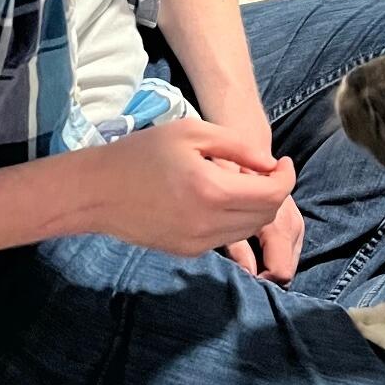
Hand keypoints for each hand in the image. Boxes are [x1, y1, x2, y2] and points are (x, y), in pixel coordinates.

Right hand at [93, 120, 294, 258]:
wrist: (97, 191)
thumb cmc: (142, 152)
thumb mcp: (192, 132)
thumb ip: (238, 146)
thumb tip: (270, 164)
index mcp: (213, 190)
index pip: (274, 194)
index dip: (286, 177)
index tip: (281, 162)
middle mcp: (210, 223)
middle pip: (266, 215)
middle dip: (275, 192)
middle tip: (267, 171)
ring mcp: (199, 243)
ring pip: (249, 230)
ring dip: (258, 208)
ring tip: (246, 184)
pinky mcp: (188, 252)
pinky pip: (226, 237)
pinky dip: (235, 219)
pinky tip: (219, 200)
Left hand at [226, 193, 305, 283]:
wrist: (248, 156)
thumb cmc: (231, 188)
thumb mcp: (227, 220)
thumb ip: (239, 252)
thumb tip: (248, 276)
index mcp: (280, 227)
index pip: (282, 272)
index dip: (262, 281)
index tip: (244, 279)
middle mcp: (294, 226)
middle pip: (288, 270)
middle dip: (268, 276)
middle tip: (245, 270)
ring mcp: (298, 223)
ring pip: (290, 262)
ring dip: (272, 266)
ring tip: (250, 259)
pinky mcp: (296, 221)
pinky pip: (290, 250)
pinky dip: (276, 256)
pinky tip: (258, 249)